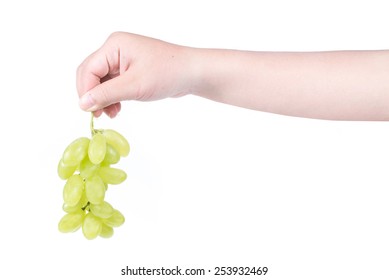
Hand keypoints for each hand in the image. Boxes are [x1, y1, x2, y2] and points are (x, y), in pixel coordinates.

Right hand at [77, 32, 193, 116]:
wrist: (191, 73)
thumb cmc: (167, 74)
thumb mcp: (134, 86)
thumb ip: (106, 95)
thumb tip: (82, 104)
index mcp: (114, 45)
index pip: (89, 69)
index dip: (86, 91)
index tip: (90, 111)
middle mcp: (116, 49)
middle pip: (92, 74)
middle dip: (93, 95)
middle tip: (98, 115)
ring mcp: (123, 59)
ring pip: (101, 81)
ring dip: (103, 99)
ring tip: (112, 114)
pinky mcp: (130, 69)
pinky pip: (113, 84)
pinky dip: (112, 97)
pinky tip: (117, 109)